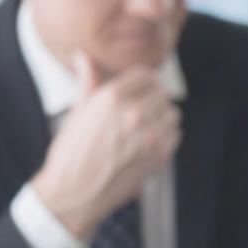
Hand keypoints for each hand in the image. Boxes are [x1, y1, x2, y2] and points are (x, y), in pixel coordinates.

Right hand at [30, 54, 180, 240]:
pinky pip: (175, 135)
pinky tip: (150, 140)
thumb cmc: (72, 151)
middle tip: (143, 109)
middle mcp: (133, 113)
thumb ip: (87, 80)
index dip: (144, 82)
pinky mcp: (159, 155)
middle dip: (153, 98)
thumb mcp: (77, 110)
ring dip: (162, 116)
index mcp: (111, 97)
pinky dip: (167, 135)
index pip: (145, 76)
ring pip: (172, 113)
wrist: (75, 191)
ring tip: (146, 125)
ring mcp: (149, 135)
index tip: (141, 89)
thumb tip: (83, 56)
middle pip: (161, 93)